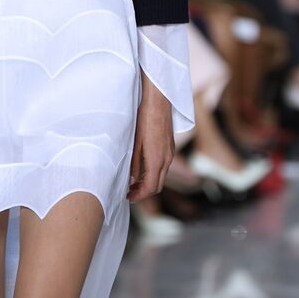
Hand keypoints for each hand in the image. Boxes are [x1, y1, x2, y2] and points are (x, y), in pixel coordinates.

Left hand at [127, 76, 174, 202]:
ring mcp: (170, 152)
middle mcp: (167, 159)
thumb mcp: (134, 141)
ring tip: (133, 182)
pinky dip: (153, 172)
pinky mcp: (170, 146)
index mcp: (157, 159)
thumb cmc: (144, 118)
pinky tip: (141, 168)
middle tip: (129, 193)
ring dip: (149, 182)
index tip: (128, 197)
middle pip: (158, 185)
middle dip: (144, 192)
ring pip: (161, 176)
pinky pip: (163, 166)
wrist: (159, 99)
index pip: (151, 187)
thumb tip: (132, 178)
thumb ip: (134, 162)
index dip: (139, 196)